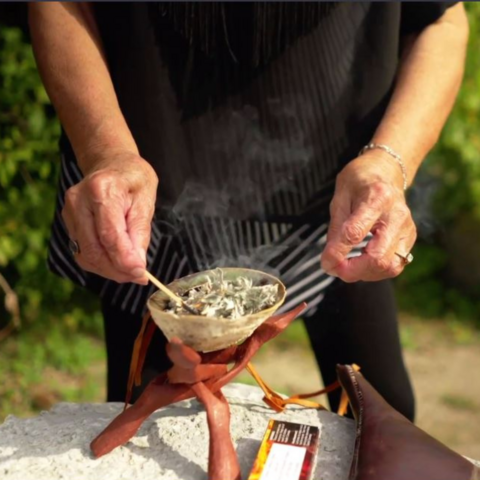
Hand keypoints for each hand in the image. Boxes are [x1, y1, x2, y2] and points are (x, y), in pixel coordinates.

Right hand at [62, 150, 157, 283]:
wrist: (112, 163)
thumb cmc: (133, 179)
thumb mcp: (147, 200)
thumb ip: (140, 232)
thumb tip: (137, 264)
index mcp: (101, 189)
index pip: (109, 235)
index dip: (125, 260)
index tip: (142, 274)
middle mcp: (78, 201)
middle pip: (95, 250)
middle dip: (118, 270)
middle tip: (140, 276)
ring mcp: (69, 212)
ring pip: (86, 255)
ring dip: (110, 270)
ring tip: (132, 271)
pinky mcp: (68, 222)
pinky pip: (83, 252)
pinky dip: (101, 263)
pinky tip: (118, 262)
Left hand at [321, 151, 416, 281]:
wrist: (386, 170)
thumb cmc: (359, 181)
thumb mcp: (340, 197)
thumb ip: (335, 230)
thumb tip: (330, 261)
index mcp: (377, 197)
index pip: (356, 233)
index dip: (338, 253)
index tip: (325, 263)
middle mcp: (397, 215)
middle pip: (378, 257)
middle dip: (353, 270)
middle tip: (334, 268)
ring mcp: (407, 228)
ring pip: (389, 266)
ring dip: (364, 273)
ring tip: (346, 266)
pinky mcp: (410, 238)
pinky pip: (395, 265)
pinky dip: (375, 271)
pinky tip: (361, 263)